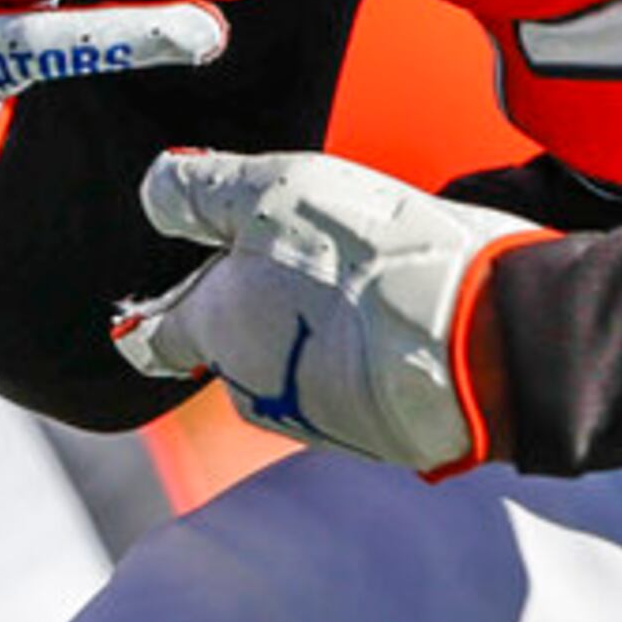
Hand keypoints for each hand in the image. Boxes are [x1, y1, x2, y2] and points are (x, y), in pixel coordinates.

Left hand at [112, 149, 546, 474]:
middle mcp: (249, 385)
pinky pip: (345, 379)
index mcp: (212, 329)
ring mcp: (311, 416)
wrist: (466, 340)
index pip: (155, 334)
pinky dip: (357, 347)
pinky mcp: (369, 431)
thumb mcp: (270, 191)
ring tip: (357, 272)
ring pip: (291, 359)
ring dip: (309, 321)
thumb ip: (202, 191)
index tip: (166, 290)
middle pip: (231, 339)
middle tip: (300, 246)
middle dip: (254, 299)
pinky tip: (391, 308)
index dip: (159, 306)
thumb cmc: (363, 261)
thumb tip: (155, 193)